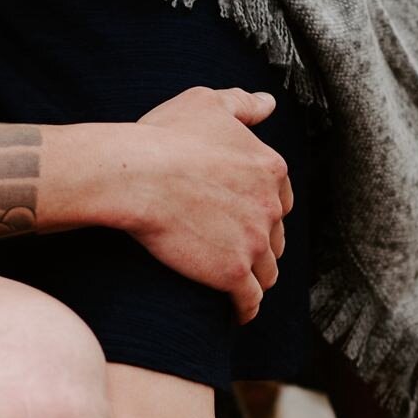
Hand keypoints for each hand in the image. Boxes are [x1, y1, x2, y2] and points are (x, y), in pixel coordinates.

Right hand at [116, 87, 293, 322]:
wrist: (137, 175)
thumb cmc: (165, 135)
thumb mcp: (207, 103)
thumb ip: (242, 104)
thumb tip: (269, 103)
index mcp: (270, 168)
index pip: (280, 199)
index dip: (263, 210)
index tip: (246, 218)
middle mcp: (270, 206)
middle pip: (276, 236)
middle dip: (261, 245)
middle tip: (239, 252)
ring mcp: (254, 242)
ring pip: (268, 271)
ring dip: (256, 278)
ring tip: (239, 285)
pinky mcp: (233, 273)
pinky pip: (250, 301)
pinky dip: (246, 309)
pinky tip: (238, 313)